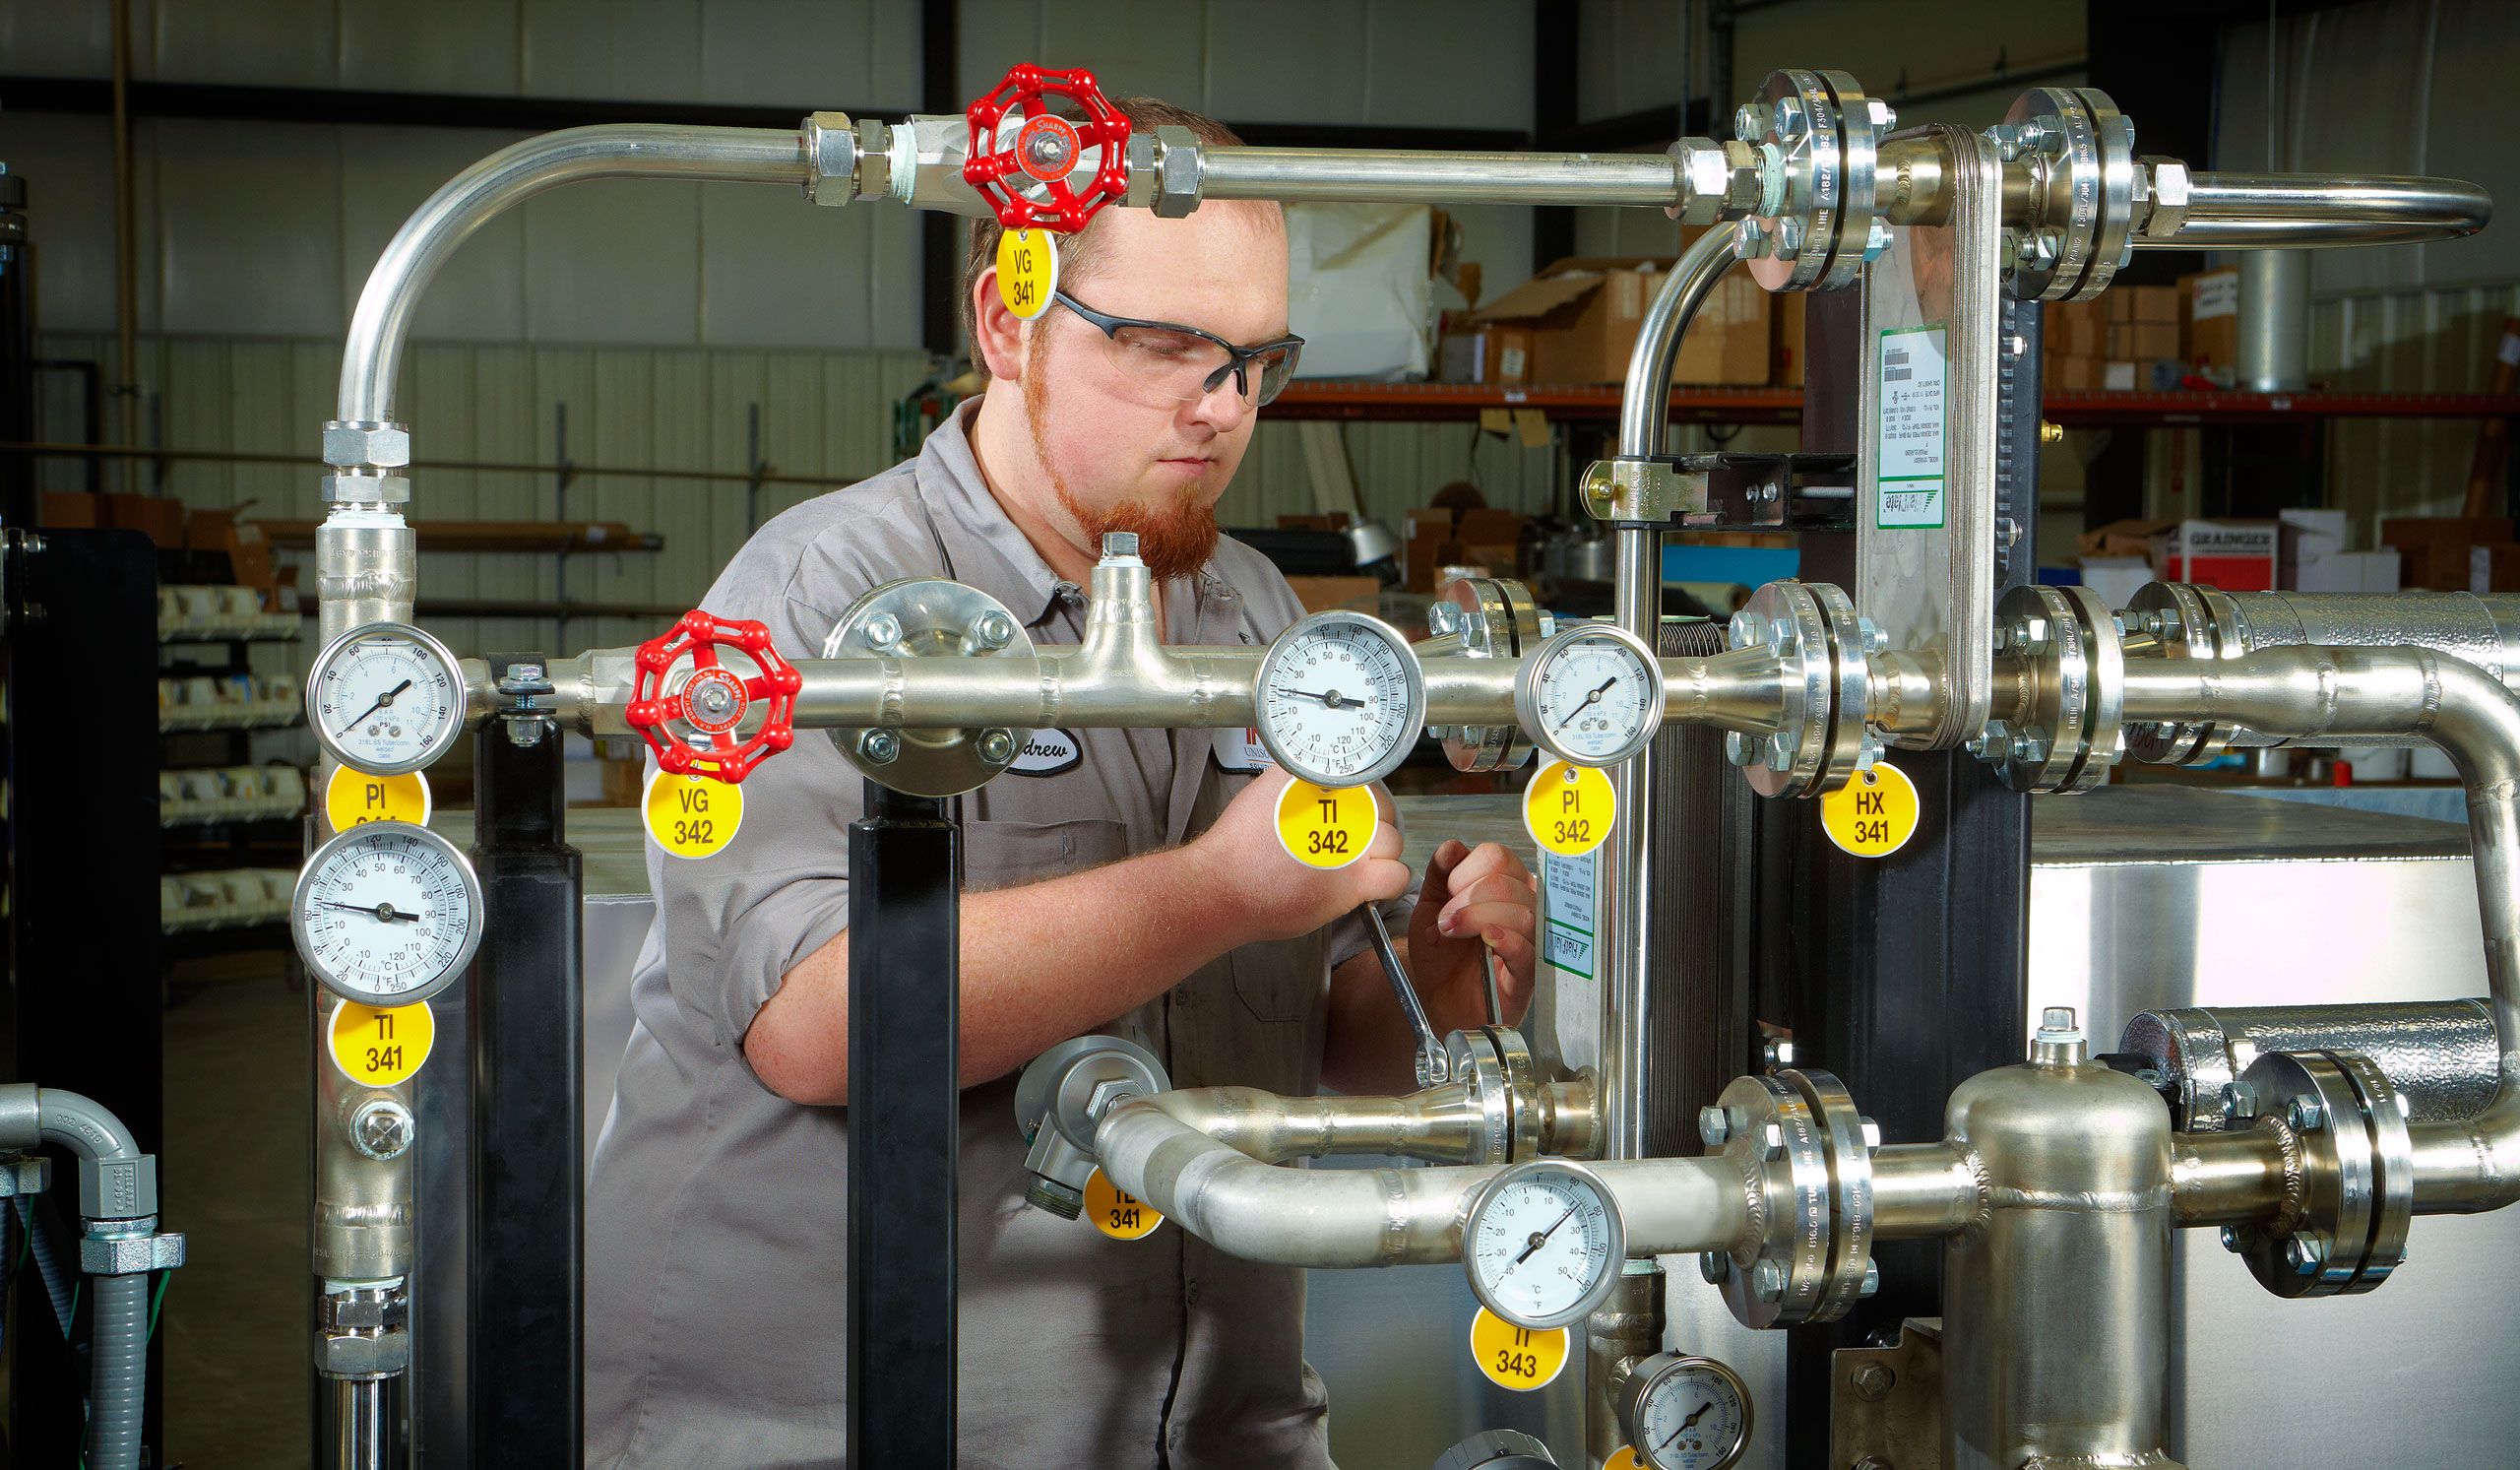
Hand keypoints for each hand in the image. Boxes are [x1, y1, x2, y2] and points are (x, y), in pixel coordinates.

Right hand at [1189, 768, 1407, 943]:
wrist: (1225, 883)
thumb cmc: (1240, 843)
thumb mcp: (1267, 788)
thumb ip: (1298, 777)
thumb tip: (1314, 772)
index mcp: (1325, 783)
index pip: (1369, 785)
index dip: (1363, 802)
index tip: (1351, 814)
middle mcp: (1344, 809)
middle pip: (1385, 812)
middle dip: (1374, 824)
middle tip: (1354, 839)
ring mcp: (1354, 846)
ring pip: (1393, 844)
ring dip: (1381, 853)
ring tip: (1359, 863)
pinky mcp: (1355, 882)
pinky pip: (1396, 877)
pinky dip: (1388, 881)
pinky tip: (1368, 884)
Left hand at [1406, 839, 1538, 1030]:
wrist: (1435, 996)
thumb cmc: (1441, 952)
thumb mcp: (1431, 905)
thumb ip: (1440, 873)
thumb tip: (1453, 847)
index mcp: (1505, 885)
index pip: (1498, 857)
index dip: (1466, 871)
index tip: (1446, 893)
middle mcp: (1525, 907)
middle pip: (1507, 883)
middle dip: (1465, 898)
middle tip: (1443, 921)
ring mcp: (1531, 941)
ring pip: (1521, 913)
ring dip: (1476, 918)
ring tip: (1449, 932)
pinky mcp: (1529, 975)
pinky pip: (1530, 951)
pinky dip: (1507, 940)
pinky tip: (1486, 939)